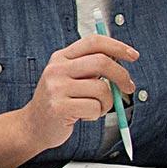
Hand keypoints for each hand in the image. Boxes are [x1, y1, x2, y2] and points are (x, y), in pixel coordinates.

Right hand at [16, 35, 136, 152]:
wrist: (33, 125)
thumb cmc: (59, 101)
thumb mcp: (70, 77)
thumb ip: (90, 68)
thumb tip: (122, 64)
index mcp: (61, 57)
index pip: (94, 42)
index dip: (117, 46)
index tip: (133, 56)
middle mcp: (57, 69)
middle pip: (101, 62)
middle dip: (122, 75)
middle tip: (128, 87)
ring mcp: (56, 88)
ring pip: (102, 89)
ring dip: (107, 102)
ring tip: (96, 108)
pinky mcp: (59, 107)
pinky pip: (95, 108)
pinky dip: (96, 114)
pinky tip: (83, 116)